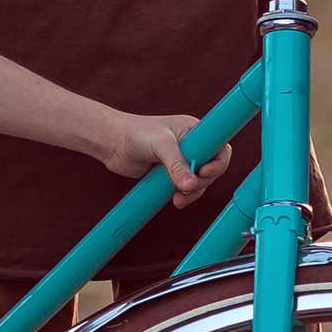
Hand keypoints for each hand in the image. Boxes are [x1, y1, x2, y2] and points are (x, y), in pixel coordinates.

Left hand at [101, 113, 234, 207]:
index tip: (203, 172)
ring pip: (199, 182)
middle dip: (202, 181)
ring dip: (192, 193)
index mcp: (195, 131)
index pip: (220, 147)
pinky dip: (184, 196)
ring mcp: (182, 161)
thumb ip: (176, 164)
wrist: (112, 143)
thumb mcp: (160, 145)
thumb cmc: (136, 134)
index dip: (217, 163)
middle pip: (212, 168)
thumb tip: (190, 185)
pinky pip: (186, 188)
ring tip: (178, 199)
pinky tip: (175, 201)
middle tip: (186, 188)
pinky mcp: (171, 174)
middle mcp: (192, 145)